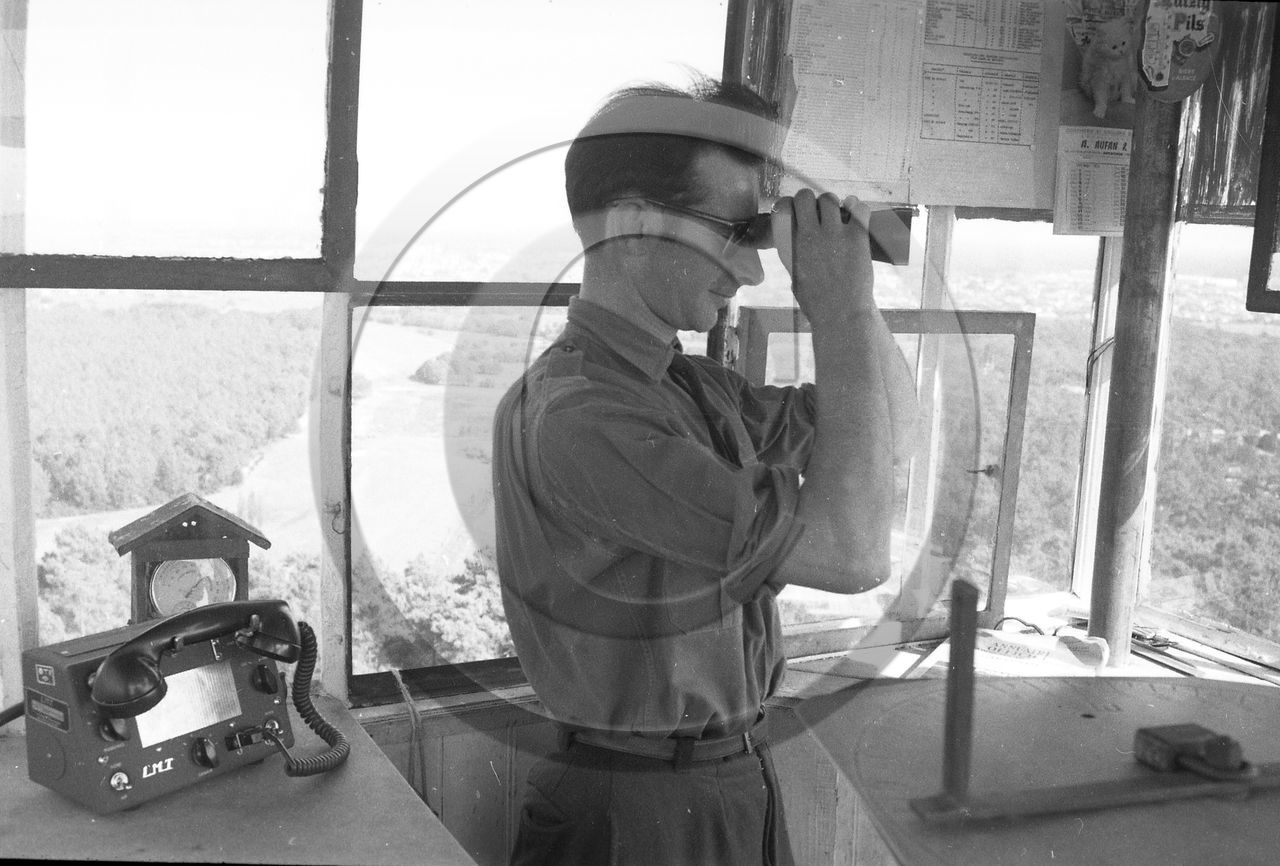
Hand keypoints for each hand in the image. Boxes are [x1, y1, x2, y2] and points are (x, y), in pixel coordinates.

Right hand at [772, 190, 874, 318]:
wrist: (841, 314)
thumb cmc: (817, 302)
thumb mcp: (795, 277)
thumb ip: (795, 256)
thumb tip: (798, 245)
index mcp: (792, 245)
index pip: (784, 206)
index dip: (789, 203)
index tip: (795, 209)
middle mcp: (811, 235)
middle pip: (806, 197)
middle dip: (809, 200)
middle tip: (816, 211)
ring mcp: (835, 234)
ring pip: (830, 200)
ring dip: (831, 204)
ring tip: (835, 215)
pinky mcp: (857, 237)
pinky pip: (858, 208)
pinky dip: (855, 206)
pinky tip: (854, 211)